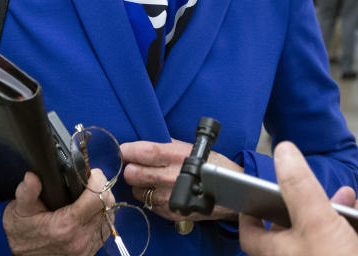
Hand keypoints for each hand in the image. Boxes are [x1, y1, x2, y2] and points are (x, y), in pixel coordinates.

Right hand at [3, 169, 112, 255]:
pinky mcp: (88, 253)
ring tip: (90, 196)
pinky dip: (101, 218)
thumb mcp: (19, 209)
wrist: (16, 253)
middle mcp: (80, 239)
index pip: (98, 198)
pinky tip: (90, 211)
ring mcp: (86, 249)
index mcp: (65, 226)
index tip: (91, 174)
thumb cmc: (19, 230)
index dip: (98, 181)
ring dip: (103, 204)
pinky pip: (105, 230)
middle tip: (91, 182)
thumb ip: (27, 192)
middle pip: (107, 206)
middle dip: (102, 190)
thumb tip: (32, 177)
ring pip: (109, 218)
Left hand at [121, 139, 242, 221]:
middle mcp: (169, 176)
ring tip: (154, 180)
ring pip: (137, 191)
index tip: (125, 151)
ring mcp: (169, 197)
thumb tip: (139, 146)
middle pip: (131, 174)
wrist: (232, 189)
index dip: (127, 151)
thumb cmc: (211, 163)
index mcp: (173, 155)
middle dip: (132, 169)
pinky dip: (152, 198)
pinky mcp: (170, 212)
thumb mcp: (189, 147)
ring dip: (141, 185)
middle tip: (139, 166)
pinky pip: (149, 204)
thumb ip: (164, 146)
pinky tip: (164, 191)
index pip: (137, 152)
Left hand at [239, 142, 357, 255]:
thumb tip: (284, 154)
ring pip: (316, 234)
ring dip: (330, 211)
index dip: (250, 210)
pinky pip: (336, 245)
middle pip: (288, 228)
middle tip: (310, 186)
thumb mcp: (317, 221)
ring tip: (347, 198)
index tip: (254, 191)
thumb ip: (299, 187)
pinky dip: (347, 228)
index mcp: (275, 253)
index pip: (250, 233)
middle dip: (304, 201)